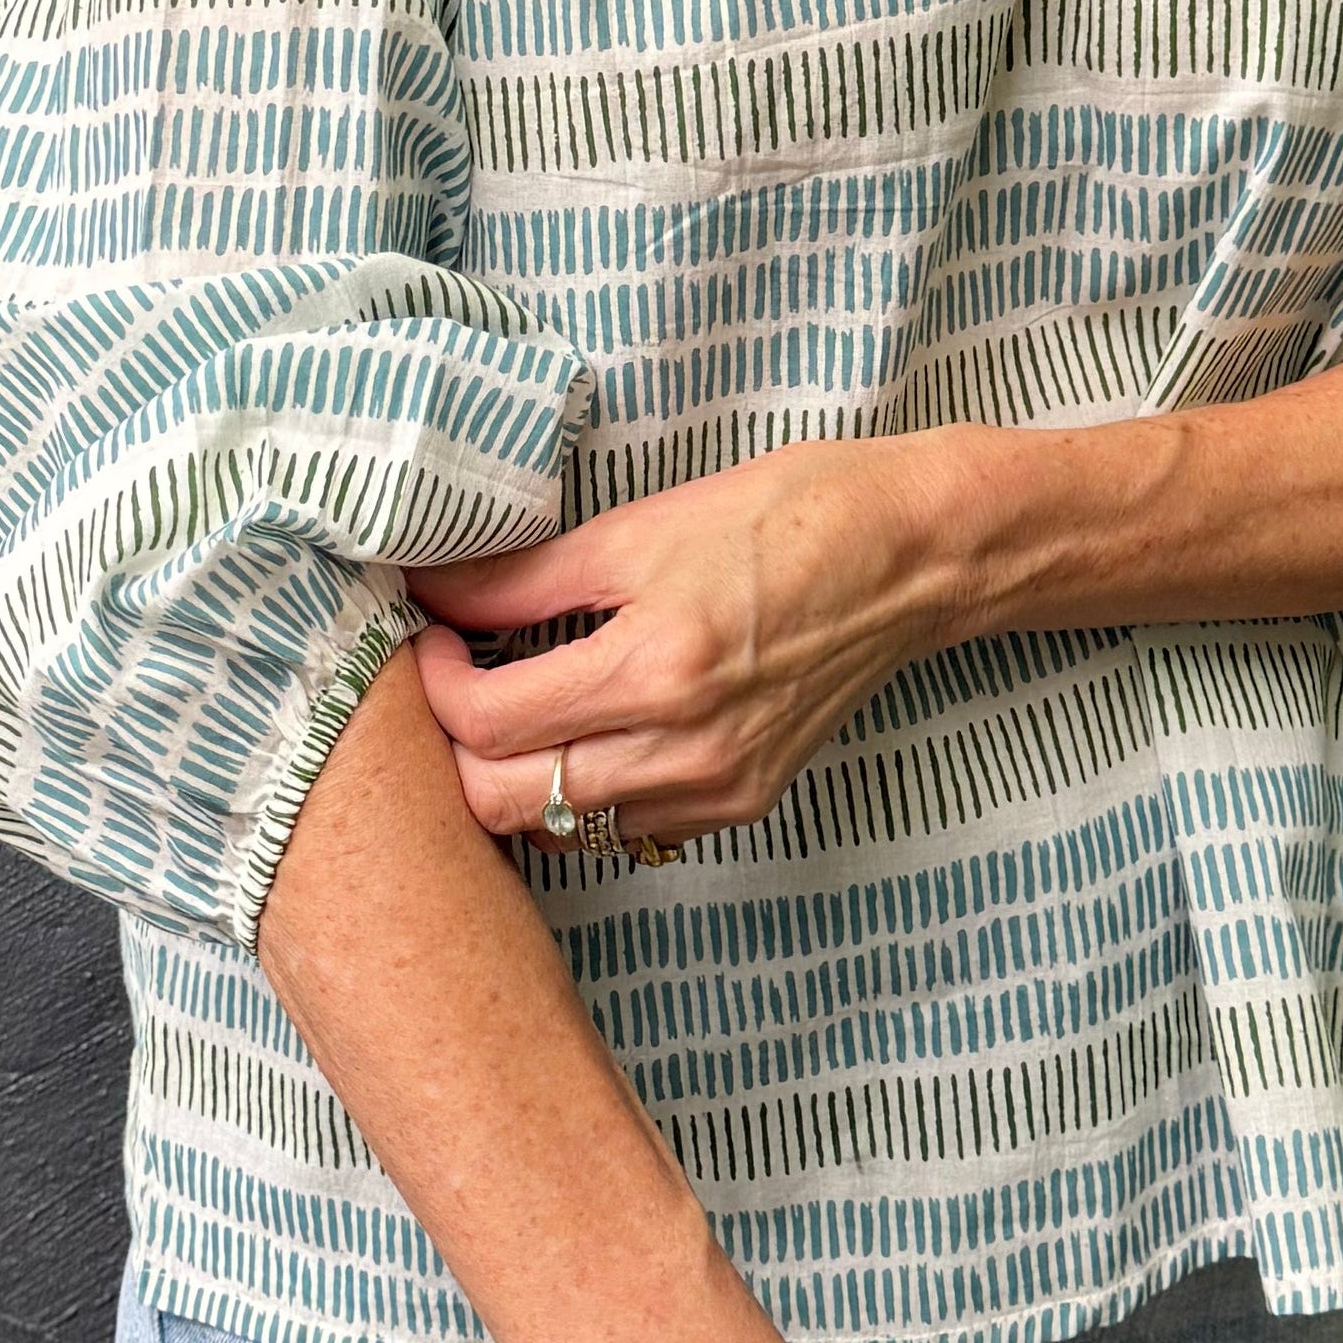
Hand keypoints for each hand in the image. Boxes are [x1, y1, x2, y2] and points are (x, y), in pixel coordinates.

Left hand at [408, 429, 985, 852]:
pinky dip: (581, 787)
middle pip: (505, 802)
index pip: (490, 723)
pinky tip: (585, 724)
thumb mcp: (640, 528)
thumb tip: (430, 587)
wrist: (911, 556)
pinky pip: (623, 824)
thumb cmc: (785, 516)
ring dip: (514, 771)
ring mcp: (717, 789)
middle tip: (459, 674)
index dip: (436, 682)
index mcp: (656, 669)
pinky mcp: (742, 802)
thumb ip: (523, 575)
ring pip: (558, 825)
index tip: (433, 634)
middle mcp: (687, 751)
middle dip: (457, 744)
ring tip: (513, 696)